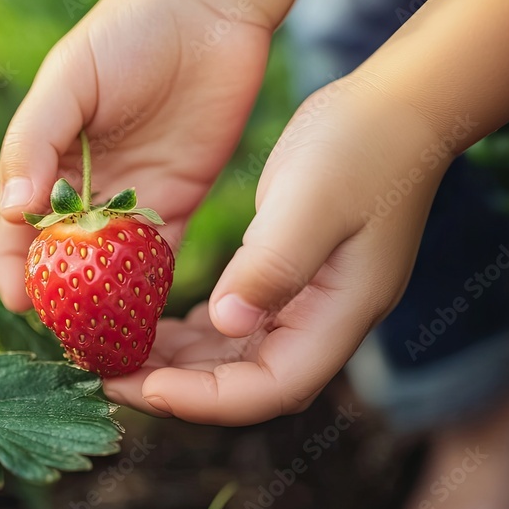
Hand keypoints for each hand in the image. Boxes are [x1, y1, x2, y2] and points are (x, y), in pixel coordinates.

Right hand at [0, 0, 286, 310]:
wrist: (207, 12)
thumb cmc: (124, 36)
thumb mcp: (67, 82)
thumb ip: (34, 143)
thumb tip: (11, 212)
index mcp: (46, 161)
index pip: (17, 227)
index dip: (12, 268)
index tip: (17, 304)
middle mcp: (82, 188)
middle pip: (60, 259)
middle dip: (57, 300)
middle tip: (62, 339)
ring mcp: (129, 199)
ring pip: (106, 268)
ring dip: (100, 305)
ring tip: (101, 344)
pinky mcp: (175, 202)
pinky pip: (156, 257)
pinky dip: (146, 289)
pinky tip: (143, 318)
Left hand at [105, 77, 452, 424]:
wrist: (400, 107)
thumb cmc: (361, 144)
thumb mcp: (313, 199)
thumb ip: (273, 264)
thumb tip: (225, 321)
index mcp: (341, 314)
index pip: (273, 388)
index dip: (206, 400)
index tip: (144, 386)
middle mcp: (325, 322)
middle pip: (248, 386)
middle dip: (179, 390)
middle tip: (109, 379)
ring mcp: (309, 304)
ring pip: (237, 359)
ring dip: (180, 365)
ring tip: (117, 357)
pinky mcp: (289, 279)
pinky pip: (236, 325)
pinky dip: (193, 334)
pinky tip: (151, 324)